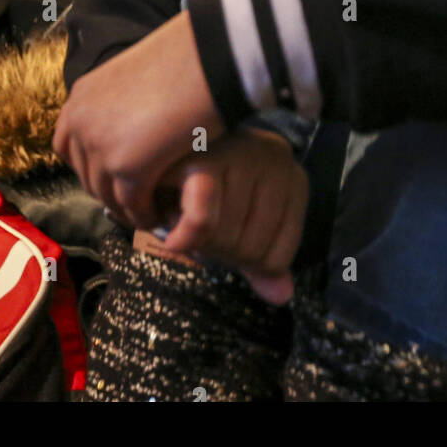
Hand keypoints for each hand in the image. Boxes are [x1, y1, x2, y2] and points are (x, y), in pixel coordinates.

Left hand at [52, 9, 222, 230]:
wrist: (207, 56)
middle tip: (136, 200)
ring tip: (150, 211)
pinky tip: (160, 214)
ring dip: (127, 207)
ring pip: (107, 195)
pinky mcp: (126, 168)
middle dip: (109, 191)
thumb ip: (120, 104)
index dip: (90, 165)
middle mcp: (81, 122)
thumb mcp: (136, 77)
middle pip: (86, 175)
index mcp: (81, 97)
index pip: (67, 146)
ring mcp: (100, 146)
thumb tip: (128, 127)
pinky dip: (145, 214)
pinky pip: (131, 205)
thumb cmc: (185, 59)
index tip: (113, 175)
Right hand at [150, 128, 309, 304]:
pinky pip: (202, 220)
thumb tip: (281, 297)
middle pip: (250, 249)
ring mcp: (242, 152)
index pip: (276, 258)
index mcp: (291, 178)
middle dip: (215, 250)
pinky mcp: (204, 156)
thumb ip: (259, 260)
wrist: (155, 149)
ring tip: (182, 214)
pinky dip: (184, 238)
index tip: (222, 235)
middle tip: (197, 225)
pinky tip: (172, 236)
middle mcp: (274, 158)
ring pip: (224, 238)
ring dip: (194, 242)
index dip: (242, 261)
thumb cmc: (201, 188)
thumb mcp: (237, 225)